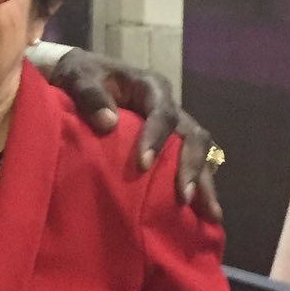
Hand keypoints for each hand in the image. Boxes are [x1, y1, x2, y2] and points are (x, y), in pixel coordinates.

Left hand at [49, 50, 224, 220]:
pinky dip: (199, 183)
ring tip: (211, 214)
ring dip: (204, 180)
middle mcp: (169, 105)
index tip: (142, 165)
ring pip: (200, 150)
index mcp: (151, 87)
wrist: (83, 77)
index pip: (163, 113)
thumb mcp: (79, 78)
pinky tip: (202, 212)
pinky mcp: (170, 142)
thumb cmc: (81, 76)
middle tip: (183, 197)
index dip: (156, 138)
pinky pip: (193, 160)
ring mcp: (173, 124)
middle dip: (191, 166)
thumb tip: (109, 123)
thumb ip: (90, 96)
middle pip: (192, 135)